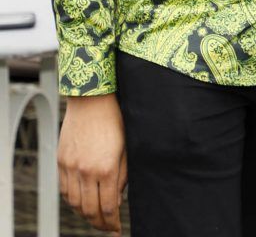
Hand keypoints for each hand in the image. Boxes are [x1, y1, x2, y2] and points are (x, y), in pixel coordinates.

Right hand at [58, 93, 126, 235]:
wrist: (91, 99)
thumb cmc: (114, 120)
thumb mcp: (126, 147)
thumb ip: (122, 176)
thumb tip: (117, 200)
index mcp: (107, 168)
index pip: (109, 207)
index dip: (112, 222)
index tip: (116, 229)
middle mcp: (87, 170)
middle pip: (90, 210)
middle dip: (99, 224)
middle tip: (106, 227)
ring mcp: (71, 167)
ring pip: (75, 203)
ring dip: (84, 214)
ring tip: (94, 217)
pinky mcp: (61, 161)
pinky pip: (64, 190)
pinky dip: (72, 201)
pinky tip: (80, 201)